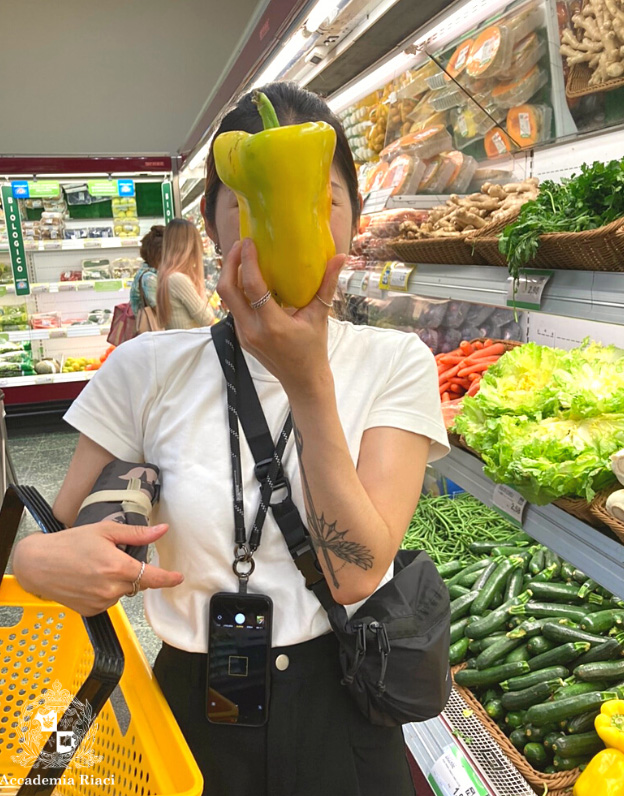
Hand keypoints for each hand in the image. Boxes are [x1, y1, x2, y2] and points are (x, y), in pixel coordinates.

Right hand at [13, 522, 183, 616]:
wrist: (37, 564)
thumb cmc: (69, 543)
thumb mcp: (105, 530)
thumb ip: (136, 533)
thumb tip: (162, 529)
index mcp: (117, 567)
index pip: (152, 577)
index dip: (168, 578)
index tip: (178, 578)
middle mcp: (110, 588)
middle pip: (137, 583)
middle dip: (133, 572)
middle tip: (113, 557)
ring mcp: (100, 602)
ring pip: (123, 592)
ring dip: (119, 582)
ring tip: (96, 567)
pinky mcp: (91, 611)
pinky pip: (109, 601)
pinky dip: (106, 591)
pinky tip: (90, 580)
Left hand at [217, 238, 345, 398]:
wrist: (302, 381)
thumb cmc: (314, 350)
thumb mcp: (320, 317)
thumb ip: (327, 285)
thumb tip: (340, 257)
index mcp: (272, 325)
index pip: (252, 286)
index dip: (248, 261)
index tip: (250, 242)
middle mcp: (252, 330)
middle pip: (226, 290)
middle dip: (231, 263)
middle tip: (242, 245)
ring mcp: (243, 334)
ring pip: (227, 299)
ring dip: (232, 276)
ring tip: (244, 257)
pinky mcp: (241, 336)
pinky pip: (234, 309)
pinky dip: (238, 291)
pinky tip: (249, 279)